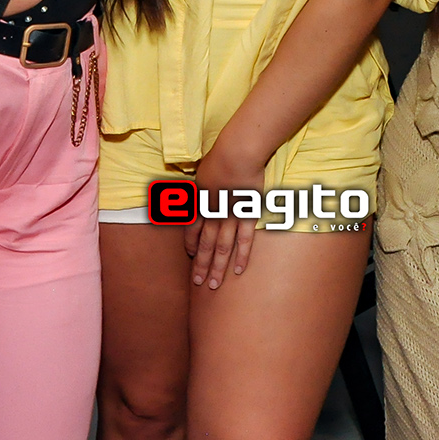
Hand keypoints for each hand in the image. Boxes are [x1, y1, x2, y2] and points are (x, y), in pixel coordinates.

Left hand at [186, 142, 263, 288]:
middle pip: (204, 245)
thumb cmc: (219, 158)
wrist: (236, 155)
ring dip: (217, 268)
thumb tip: (194, 191)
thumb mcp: (201, 172)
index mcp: (200, 204)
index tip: (190, 256)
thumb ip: (200, 186)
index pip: (192, 231)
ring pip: (222, 248)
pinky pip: (244, 240)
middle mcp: (212, 214)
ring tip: (213, 285)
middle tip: (199, 282)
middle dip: (200, 265)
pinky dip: (241, 256)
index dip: (191, 245)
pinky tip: (238, 270)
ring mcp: (230, 217)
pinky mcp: (248, 215)